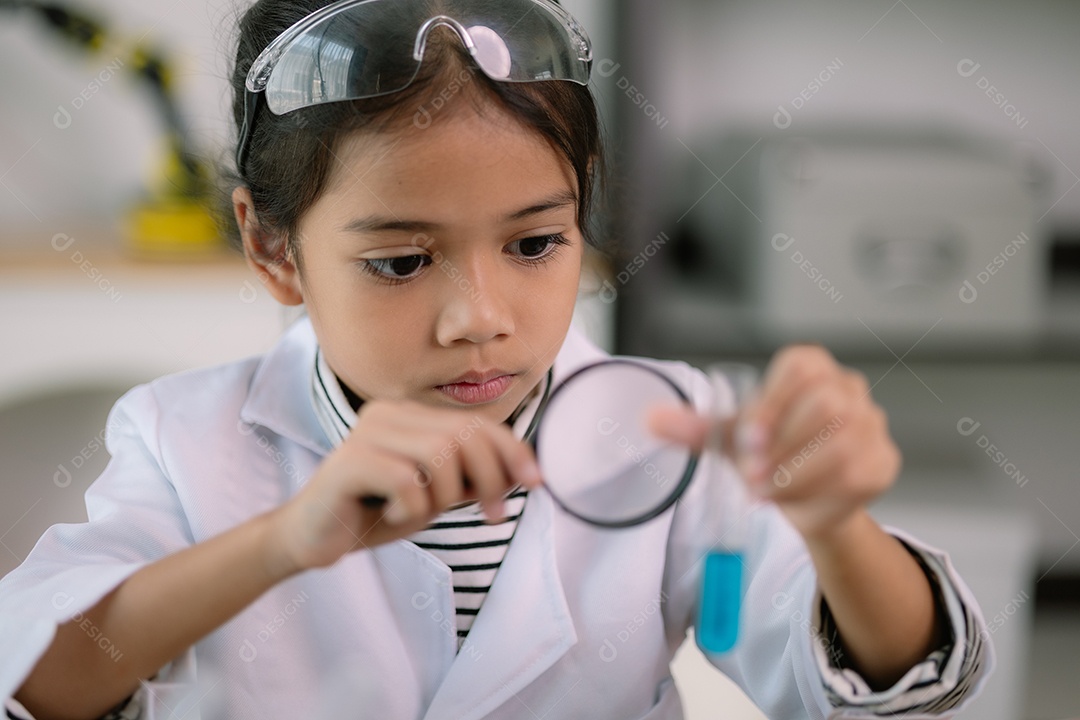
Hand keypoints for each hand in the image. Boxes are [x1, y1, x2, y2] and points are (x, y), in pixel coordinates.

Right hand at [267, 400, 542, 572]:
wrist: (314, 539)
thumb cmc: (377, 513)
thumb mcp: (437, 495)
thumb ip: (473, 479)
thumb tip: (528, 472)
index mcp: (411, 415)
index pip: (477, 423)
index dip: (513, 450)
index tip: (536, 483)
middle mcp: (389, 413)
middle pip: (464, 435)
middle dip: (491, 478)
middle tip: (492, 516)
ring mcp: (366, 433)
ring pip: (440, 455)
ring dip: (445, 496)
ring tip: (420, 513)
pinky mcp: (349, 461)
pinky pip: (407, 482)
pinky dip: (410, 510)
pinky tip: (388, 516)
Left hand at [650, 345, 900, 541]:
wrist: (798, 499)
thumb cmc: (766, 455)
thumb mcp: (728, 440)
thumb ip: (696, 429)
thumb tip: (652, 420)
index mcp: (810, 367)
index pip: (800, 369)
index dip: (774, 403)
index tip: (747, 438)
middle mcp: (846, 387)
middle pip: (826, 406)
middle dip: (784, 446)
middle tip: (752, 474)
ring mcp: (871, 423)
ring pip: (842, 445)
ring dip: (796, 474)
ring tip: (764, 491)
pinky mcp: (883, 460)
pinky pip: (856, 475)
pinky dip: (818, 493)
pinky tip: (795, 501)